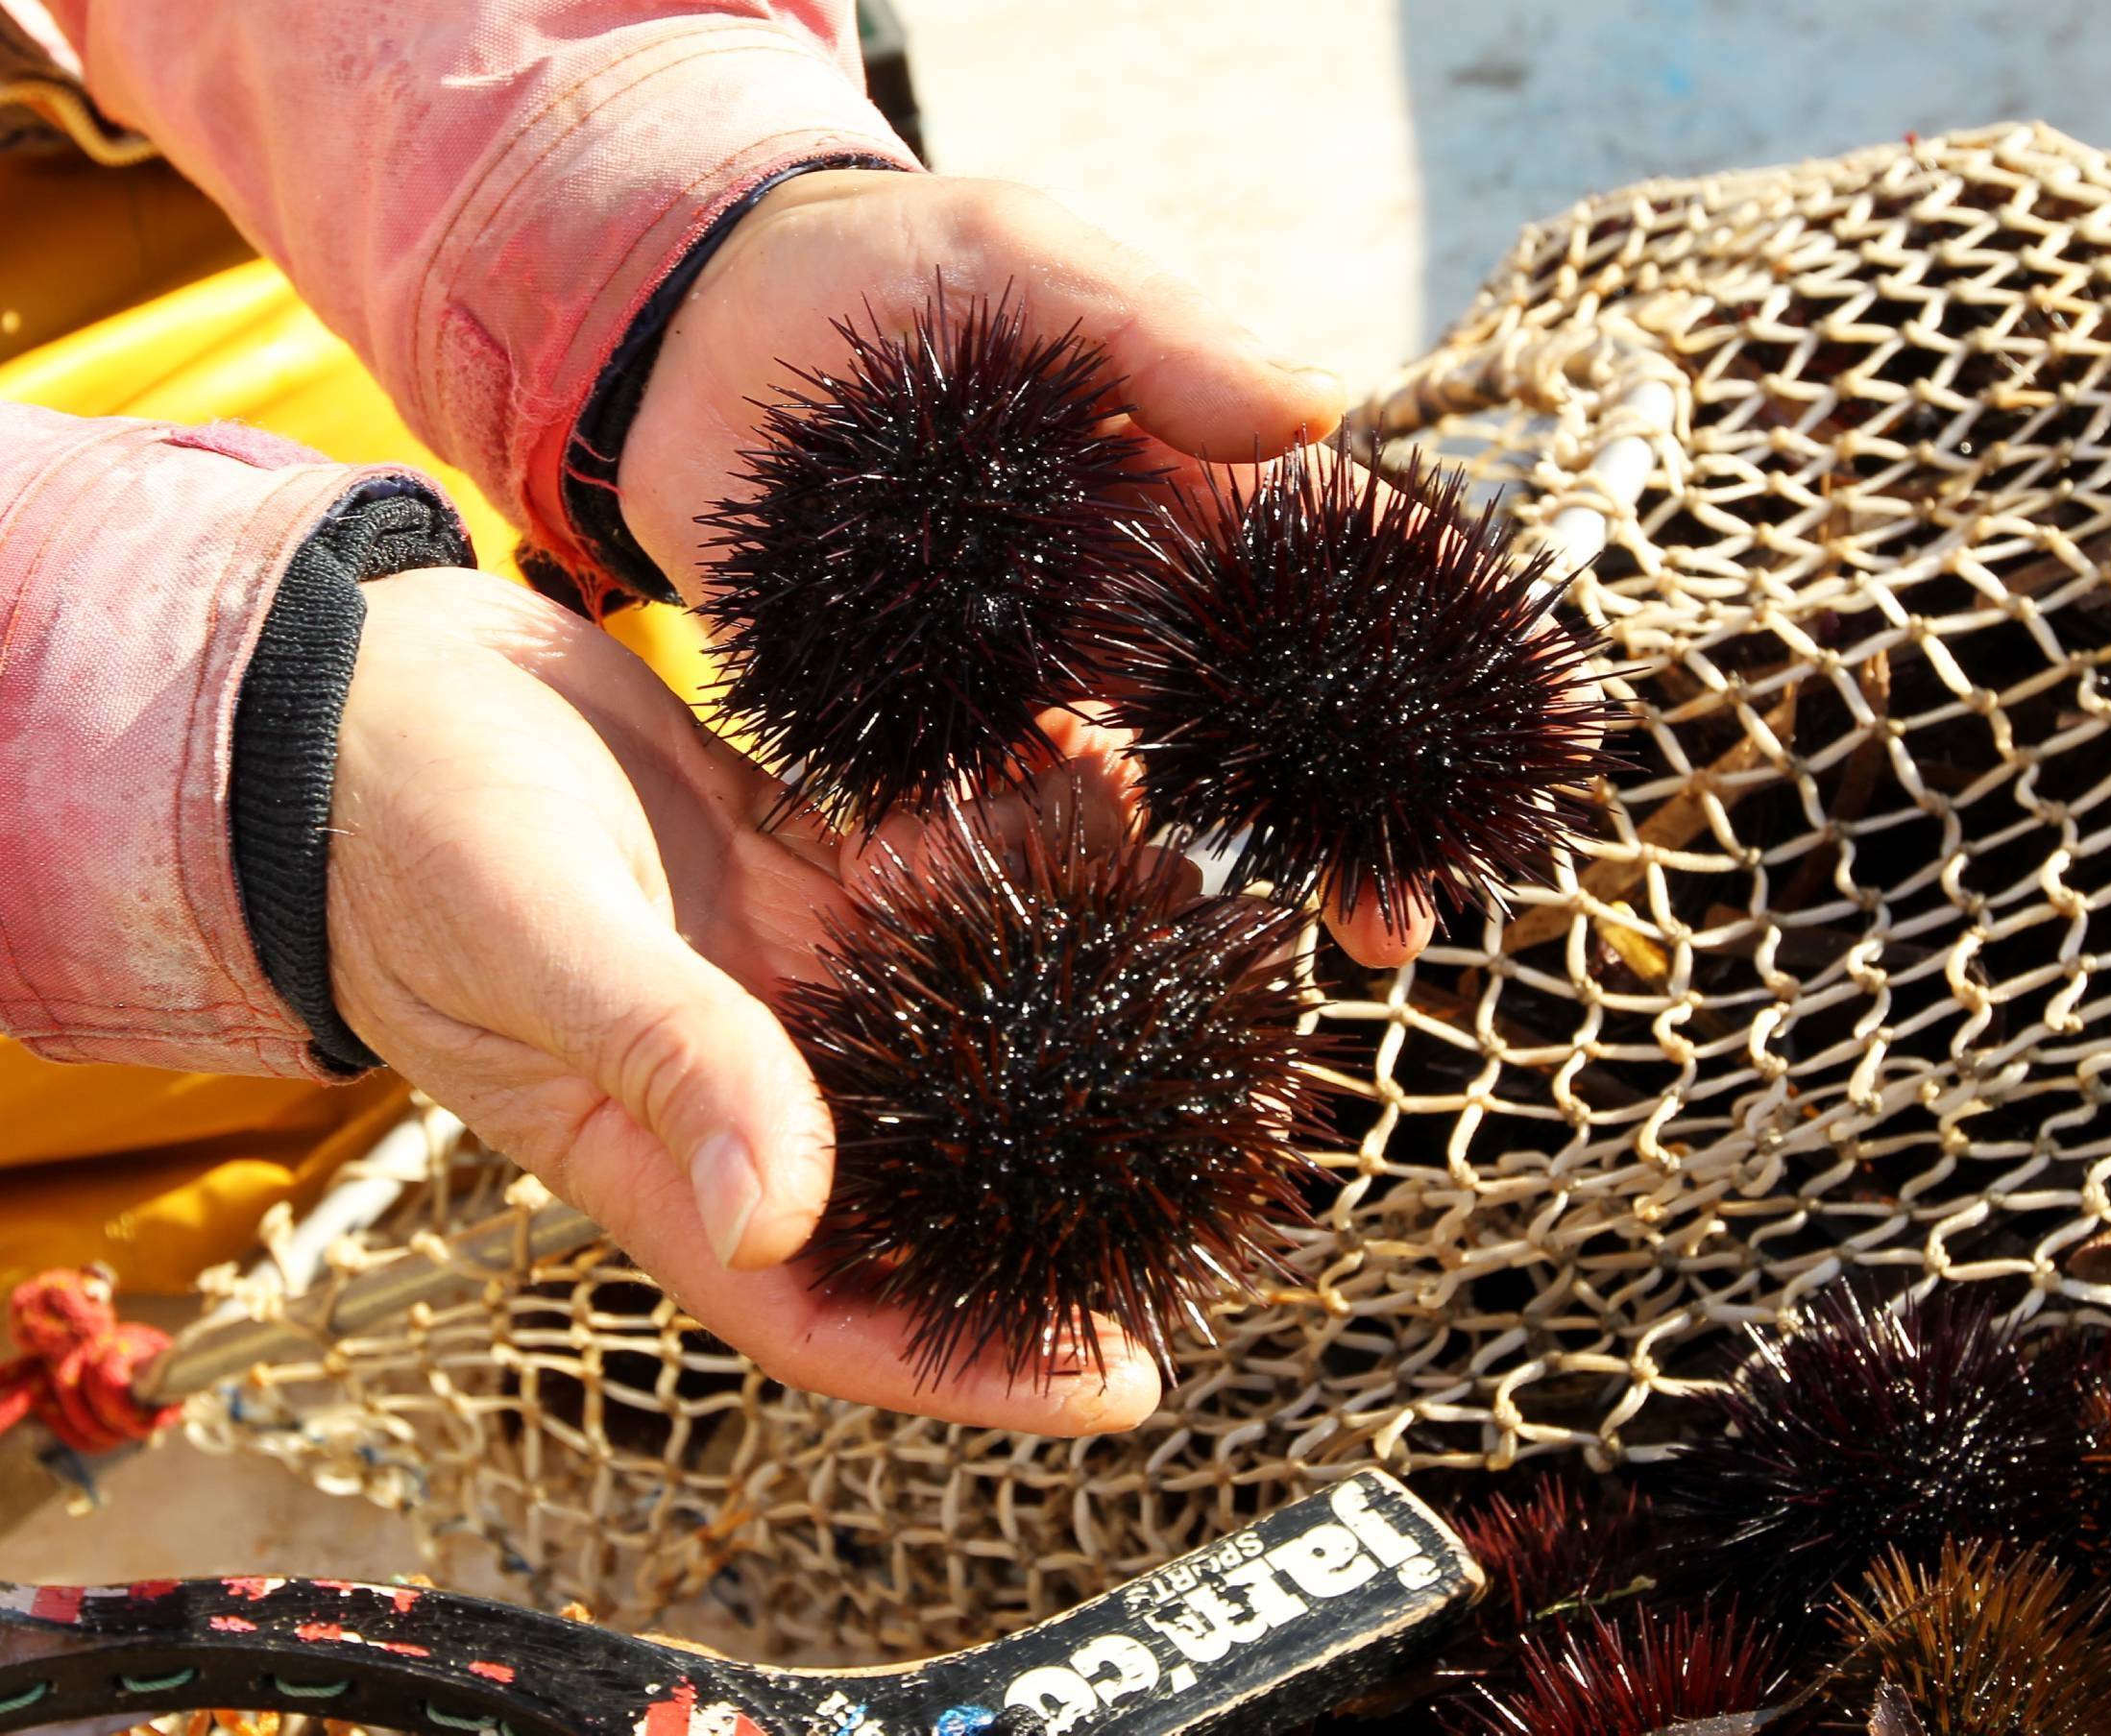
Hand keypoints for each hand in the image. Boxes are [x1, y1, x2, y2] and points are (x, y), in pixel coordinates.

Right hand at [325, 568, 1158, 1432]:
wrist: (356, 686)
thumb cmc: (397, 834)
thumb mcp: (537, 950)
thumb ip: (669, 1065)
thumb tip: (784, 1220)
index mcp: (664, 1158)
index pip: (835, 1307)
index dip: (977, 1362)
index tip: (1125, 1379)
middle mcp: (742, 1079)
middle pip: (933, 1164)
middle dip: (1071, 1157)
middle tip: (1209, 1129)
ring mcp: (774, 972)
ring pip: (953, 1008)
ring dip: (1063, 969)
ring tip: (1183, 914)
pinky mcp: (790, 864)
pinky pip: (926, 878)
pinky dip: (1001, 842)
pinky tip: (1084, 784)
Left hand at [618, 170, 1441, 964]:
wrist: (700, 325)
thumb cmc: (892, 269)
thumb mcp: (1026, 265)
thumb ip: (1156, 336)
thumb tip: (1318, 411)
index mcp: (1183, 489)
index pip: (1332, 587)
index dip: (1422, 675)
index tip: (1487, 766)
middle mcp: (1124, 597)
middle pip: (1257, 727)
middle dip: (1336, 832)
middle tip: (1389, 935)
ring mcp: (1024, 671)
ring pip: (1134, 792)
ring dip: (1182, 876)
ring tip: (1240, 964)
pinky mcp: (912, 718)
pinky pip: (980, 809)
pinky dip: (1012, 866)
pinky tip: (1038, 920)